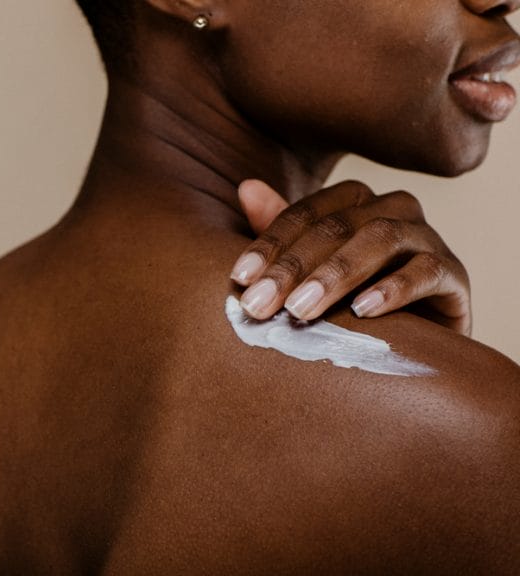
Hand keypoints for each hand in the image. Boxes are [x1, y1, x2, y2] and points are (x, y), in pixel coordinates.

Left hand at [231, 179, 471, 335]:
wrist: (419, 341)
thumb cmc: (353, 300)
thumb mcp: (311, 270)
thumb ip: (282, 233)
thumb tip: (246, 187)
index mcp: (355, 202)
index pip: (305, 214)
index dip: (270, 244)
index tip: (239, 278)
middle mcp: (392, 209)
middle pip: (337, 226)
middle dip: (292, 268)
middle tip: (258, 305)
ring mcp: (427, 238)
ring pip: (381, 239)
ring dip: (336, 274)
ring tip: (301, 309)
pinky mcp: (454, 274)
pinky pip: (427, 271)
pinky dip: (394, 289)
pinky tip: (363, 310)